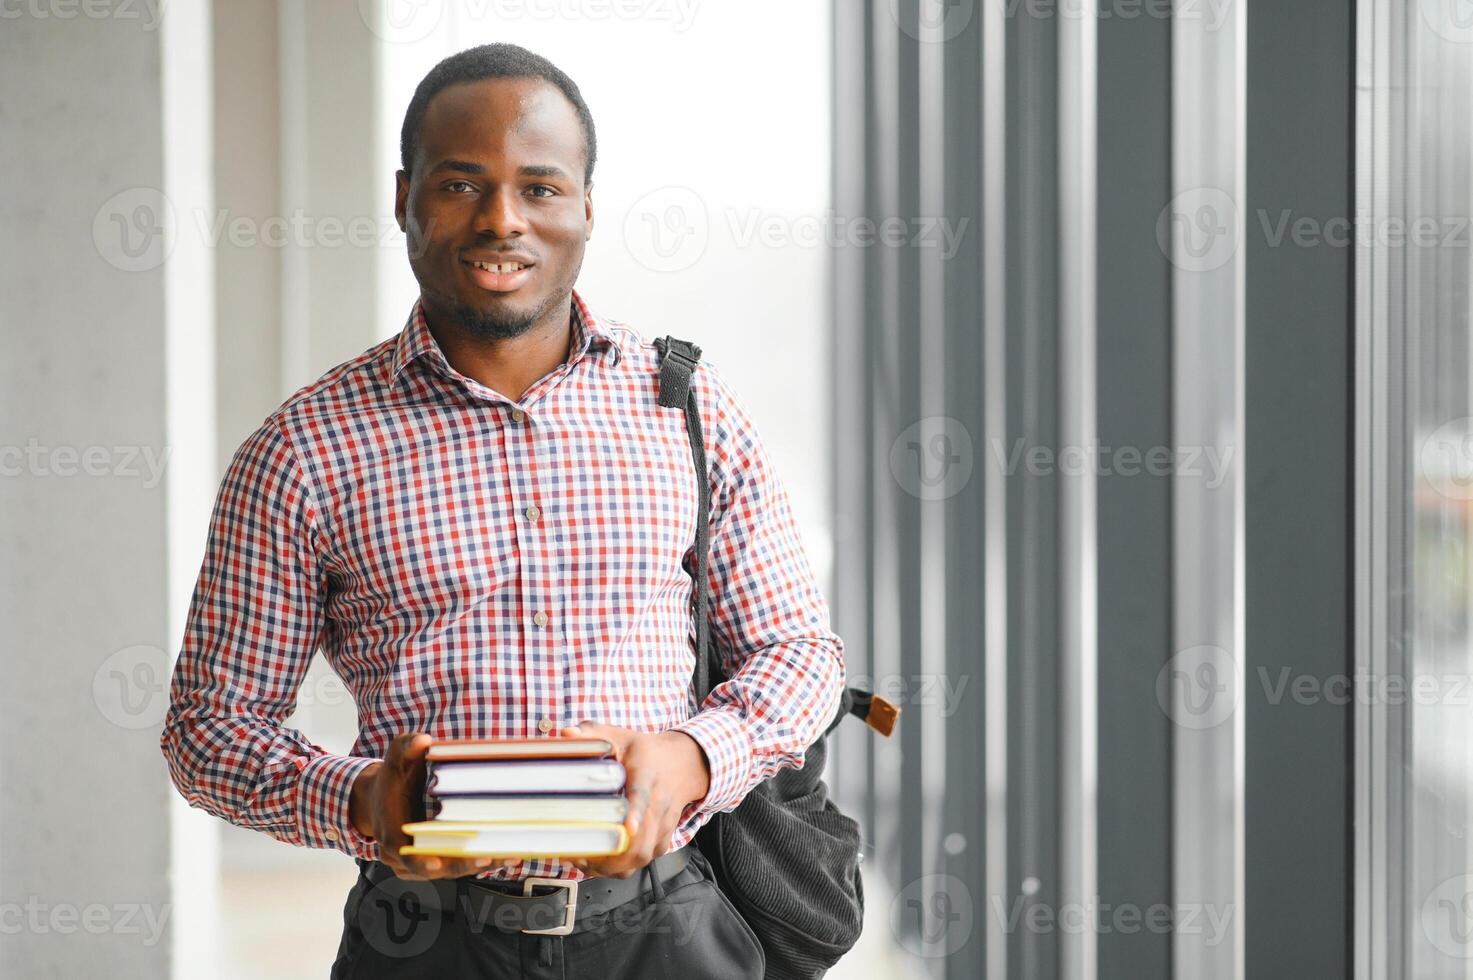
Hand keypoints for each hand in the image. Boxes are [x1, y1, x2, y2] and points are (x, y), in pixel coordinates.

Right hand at [350, 733, 517, 880]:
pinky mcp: (433, 862)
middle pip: (436, 867)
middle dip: (464, 864)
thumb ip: (407, 747)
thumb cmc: (393, 778)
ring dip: (479, 864)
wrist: (380, 799)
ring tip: (510, 855)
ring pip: (450, 869)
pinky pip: (456, 865)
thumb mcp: (397, 757)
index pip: (406, 854)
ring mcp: (418, 862)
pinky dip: (478, 861)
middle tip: (492, 856)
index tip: (438, 862)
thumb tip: (422, 741)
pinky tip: (505, 854)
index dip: (421, 861)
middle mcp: (403, 854)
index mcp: (392, 832)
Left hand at [558, 721, 710, 879]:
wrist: (684, 763)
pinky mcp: (663, 837)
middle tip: (581, 853)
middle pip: (642, 839)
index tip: (628, 827)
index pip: (643, 796)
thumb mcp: (621, 736)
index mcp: (646, 774)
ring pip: (643, 855)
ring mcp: (662, 823)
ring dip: (614, 866)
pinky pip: (644, 861)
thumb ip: (592, 734)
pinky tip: (602, 862)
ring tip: (586, 861)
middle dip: (612, 854)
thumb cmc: (648, 752)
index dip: (636, 814)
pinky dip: (623, 867)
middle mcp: (658, 802)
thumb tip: (566, 736)